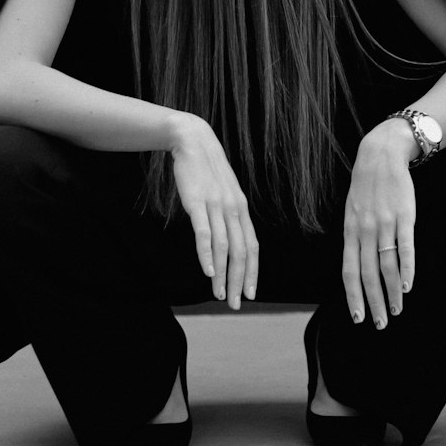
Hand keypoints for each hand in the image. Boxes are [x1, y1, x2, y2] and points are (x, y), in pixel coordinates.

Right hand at [170, 114, 259, 309]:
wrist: (193, 141)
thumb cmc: (206, 171)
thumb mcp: (223, 193)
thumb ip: (227, 215)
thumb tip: (227, 240)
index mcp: (241, 209)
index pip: (252, 246)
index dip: (252, 271)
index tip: (250, 293)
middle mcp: (234, 209)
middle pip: (241, 252)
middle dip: (239, 281)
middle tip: (235, 303)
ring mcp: (217, 205)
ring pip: (224, 247)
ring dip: (223, 274)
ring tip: (219, 295)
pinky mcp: (198, 202)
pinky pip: (205, 233)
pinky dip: (207, 254)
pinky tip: (208, 271)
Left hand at [341, 121, 416, 328]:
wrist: (380, 155)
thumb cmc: (366, 188)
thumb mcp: (352, 213)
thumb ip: (354, 239)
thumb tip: (355, 268)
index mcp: (350, 232)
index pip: (349, 271)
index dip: (353, 296)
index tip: (358, 318)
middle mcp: (365, 231)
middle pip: (368, 274)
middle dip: (374, 302)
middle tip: (381, 324)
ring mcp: (385, 224)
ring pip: (387, 266)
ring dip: (392, 292)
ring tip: (398, 310)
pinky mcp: (404, 217)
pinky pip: (405, 248)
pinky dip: (407, 268)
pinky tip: (407, 285)